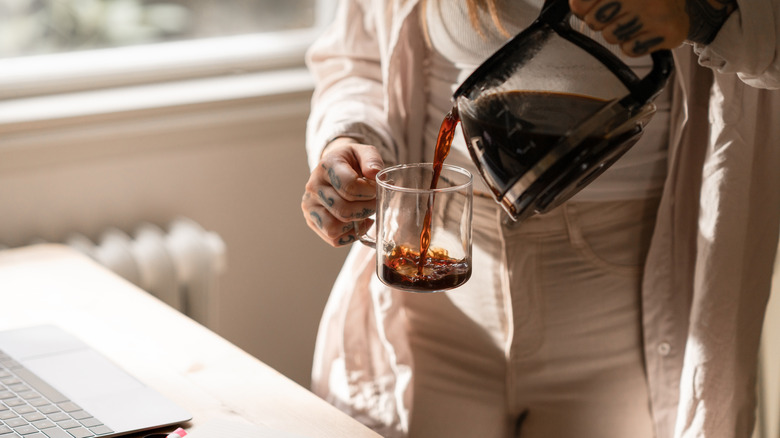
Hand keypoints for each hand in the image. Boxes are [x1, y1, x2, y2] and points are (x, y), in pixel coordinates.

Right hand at [301, 137, 384, 246]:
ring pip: (334, 228)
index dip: (369, 192)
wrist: (336, 168)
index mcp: (326, 166)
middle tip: (374, 203)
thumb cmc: (352, 162)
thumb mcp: (363, 152)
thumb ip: (372, 159)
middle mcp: (313, 186)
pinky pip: (334, 239)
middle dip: (366, 209)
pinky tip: (358, 222)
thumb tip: (374, 173)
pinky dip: (351, 235)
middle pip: (343, 210)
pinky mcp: (312, 221)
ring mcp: (310, 206)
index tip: (375, 189)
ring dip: (356, 224)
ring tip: (364, 213)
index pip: (348, 186)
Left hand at [570, 0, 736, 55]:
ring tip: (632, 22)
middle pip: (595, 20)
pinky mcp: (668, 32)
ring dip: (616, 32)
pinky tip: (642, 32)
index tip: (588, 7)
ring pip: (611, 36)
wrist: (680, 4)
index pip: (582, 2)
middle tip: (613, 15)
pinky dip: (632, 44)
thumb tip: (576, 7)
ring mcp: (658, 14)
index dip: (582, 7)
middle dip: (599, 21)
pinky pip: (630, 49)